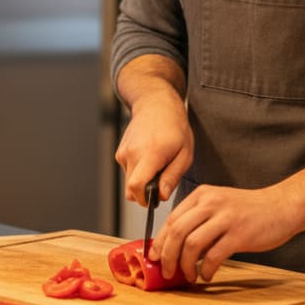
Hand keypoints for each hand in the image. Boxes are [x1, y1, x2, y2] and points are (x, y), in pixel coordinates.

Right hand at [115, 61, 193, 206]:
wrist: (156, 104)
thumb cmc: (175, 127)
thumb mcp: (185, 154)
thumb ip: (172, 177)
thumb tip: (161, 196)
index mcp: (150, 154)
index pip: (136, 187)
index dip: (144, 199)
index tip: (156, 198)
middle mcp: (132, 153)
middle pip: (131, 189)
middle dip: (145, 193)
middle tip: (162, 180)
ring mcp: (123, 152)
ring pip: (129, 182)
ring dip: (143, 181)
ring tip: (158, 164)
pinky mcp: (119, 152)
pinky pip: (128, 172)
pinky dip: (138, 171)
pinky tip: (150, 158)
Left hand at [150, 183, 297, 282]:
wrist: (282, 206)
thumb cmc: (249, 210)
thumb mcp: (219, 206)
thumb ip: (199, 220)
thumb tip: (175, 247)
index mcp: (202, 195)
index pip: (171, 219)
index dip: (159, 241)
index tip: (154, 258)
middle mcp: (211, 203)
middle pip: (176, 232)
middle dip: (167, 256)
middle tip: (167, 271)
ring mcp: (225, 217)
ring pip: (191, 244)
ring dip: (185, 265)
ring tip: (189, 276)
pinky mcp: (239, 234)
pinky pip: (213, 256)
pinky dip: (207, 270)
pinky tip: (208, 275)